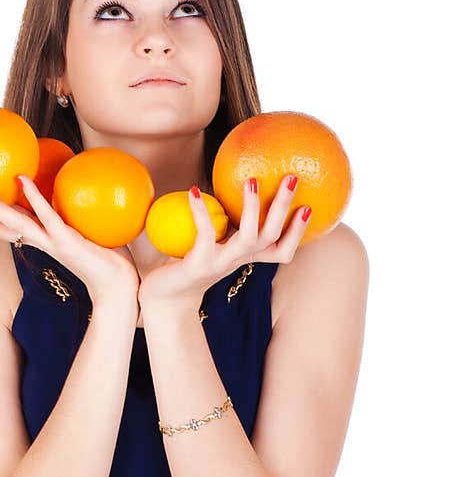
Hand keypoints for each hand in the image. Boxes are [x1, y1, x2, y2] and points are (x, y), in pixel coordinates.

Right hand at [0, 176, 139, 305]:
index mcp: (40, 240)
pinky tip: (23, 180)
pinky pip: (48, 218)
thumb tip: (70, 184)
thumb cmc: (105, 257)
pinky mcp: (68, 242)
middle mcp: (40, 243)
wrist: (121, 288)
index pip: (3, 226)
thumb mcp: (83, 230)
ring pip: (16, 224)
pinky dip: (35, 199)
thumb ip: (71, 213)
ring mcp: (52, 243)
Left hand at [138, 177, 311, 313]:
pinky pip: (205, 233)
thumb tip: (229, 186)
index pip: (282, 249)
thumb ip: (224, 226)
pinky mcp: (200, 264)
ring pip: (249, 237)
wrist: (165, 299)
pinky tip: (193, 190)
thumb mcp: (212, 246)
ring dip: (253, 208)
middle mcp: (239, 261)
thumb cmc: (189, 265)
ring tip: (252, 181)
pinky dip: (200, 210)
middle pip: (272, 236)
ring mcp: (221, 264)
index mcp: (245, 258)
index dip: (298, 231)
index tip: (310, 206)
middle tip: (291, 177)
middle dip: (284, 207)